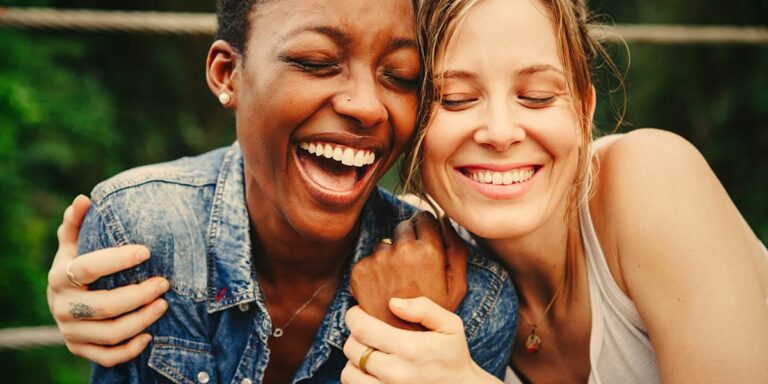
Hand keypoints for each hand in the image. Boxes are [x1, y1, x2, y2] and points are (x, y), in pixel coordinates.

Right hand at [47, 195, 169, 366]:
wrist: (63, 301)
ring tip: (164, 305)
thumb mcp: (74, 244)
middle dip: (139, 295)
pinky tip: (150, 336)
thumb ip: (77, 223)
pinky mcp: (80, 349)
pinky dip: (130, 349)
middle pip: (104, 305)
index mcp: (59, 276)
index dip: (117, 259)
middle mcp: (61, 306)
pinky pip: (106, 356)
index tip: (147, 251)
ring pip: (109, 333)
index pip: (88, 268)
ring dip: (141, 320)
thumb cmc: (77, 266)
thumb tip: (83, 199)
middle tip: (165, 282)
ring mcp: (70, 331)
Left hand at [341, 299, 500, 383]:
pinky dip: (357, 377)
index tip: (358, 312)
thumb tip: (393, 303)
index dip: (354, 316)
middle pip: (352, 349)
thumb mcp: (450, 326)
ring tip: (369, 352)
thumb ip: (424, 309)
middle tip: (367, 331)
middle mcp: (395, 373)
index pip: (362, 329)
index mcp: (410, 349)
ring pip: (348, 372)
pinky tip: (370, 370)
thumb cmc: (453, 356)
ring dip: (354, 359)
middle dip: (355, 335)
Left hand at [350, 212, 467, 329]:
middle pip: (403, 227)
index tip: (427, 244)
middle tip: (413, 268)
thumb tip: (446, 220)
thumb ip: (456, 249)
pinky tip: (384, 289)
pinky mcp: (359, 271)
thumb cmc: (434, 315)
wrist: (402, 342)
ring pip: (385, 243)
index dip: (427, 230)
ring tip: (398, 282)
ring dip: (390, 255)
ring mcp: (378, 260)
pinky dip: (374, 270)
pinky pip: (369, 259)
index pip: (424, 217)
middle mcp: (401, 251)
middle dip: (408, 241)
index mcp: (428, 251)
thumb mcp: (457, 285)